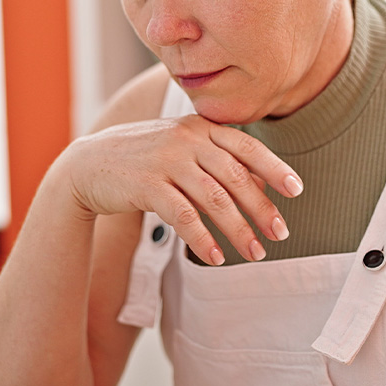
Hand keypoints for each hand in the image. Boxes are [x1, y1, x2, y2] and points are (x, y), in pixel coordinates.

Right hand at [62, 114, 302, 265]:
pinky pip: (184, 216)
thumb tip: (264, 185)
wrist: (88, 164)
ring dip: (238, 230)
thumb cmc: (144, 159)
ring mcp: (167, 160)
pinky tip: (215, 258)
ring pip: (215, 199)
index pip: (247, 146)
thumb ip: (219, 159)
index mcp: (201, 127)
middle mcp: (187, 139)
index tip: (297, 190)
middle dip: (262, 208)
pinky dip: (203, 239)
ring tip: (255, 253)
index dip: (275, 168)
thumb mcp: (183, 148)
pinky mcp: (146, 185)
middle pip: (236, 176)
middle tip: (280, 234)